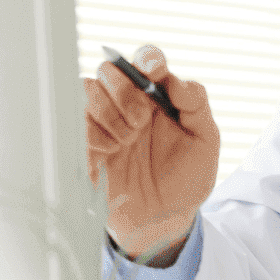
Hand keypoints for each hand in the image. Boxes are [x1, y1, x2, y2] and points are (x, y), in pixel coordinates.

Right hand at [84, 45, 219, 262]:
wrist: (165, 220)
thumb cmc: (185, 178)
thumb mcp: (205, 141)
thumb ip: (196, 104)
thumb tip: (176, 81)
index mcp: (156, 95)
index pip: (146, 59)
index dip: (147, 58)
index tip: (154, 71)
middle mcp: (126, 103)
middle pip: (110, 69)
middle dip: (126, 92)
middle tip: (141, 122)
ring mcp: (102, 123)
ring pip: (87, 88)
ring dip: (108, 112)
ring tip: (126, 141)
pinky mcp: (83, 145)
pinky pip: (74, 122)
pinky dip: (93, 134)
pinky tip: (110, 154)